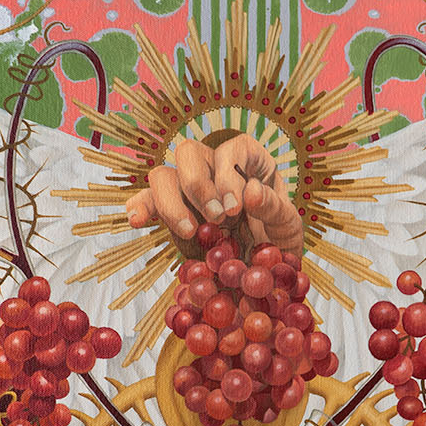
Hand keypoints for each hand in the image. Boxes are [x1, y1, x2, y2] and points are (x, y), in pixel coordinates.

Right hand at [125, 133, 303, 255]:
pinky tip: (137, 220)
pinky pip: (148, 202)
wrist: (266, 277)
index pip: (230, 148)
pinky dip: (140, 207)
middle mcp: (214, 169)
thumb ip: (274, 208)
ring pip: (164, 176)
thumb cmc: (280, 243)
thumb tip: (250, 192)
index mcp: (248, 162)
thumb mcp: (289, 227)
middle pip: (189, 153)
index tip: (234, 208)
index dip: (228, 173)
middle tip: (216, 219)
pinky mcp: (172, 215)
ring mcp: (189, 192)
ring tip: (191, 232)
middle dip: (199, 186)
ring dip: (172, 202)